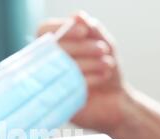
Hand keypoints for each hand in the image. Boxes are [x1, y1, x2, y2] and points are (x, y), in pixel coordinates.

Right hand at [38, 12, 132, 132]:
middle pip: (54, 48)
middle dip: (81, 47)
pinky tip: (103, 76)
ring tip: (108, 64)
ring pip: (61, 67)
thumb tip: (77, 16)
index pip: (43, 31)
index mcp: (56, 46)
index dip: (60, 27)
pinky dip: (89, 78)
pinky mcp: (58, 100)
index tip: (83, 31)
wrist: (116, 101)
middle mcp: (49, 63)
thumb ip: (92, 29)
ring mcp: (51, 82)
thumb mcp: (104, 45)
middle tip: (102, 49)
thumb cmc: (107, 70)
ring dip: (89, 62)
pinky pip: (68, 85)